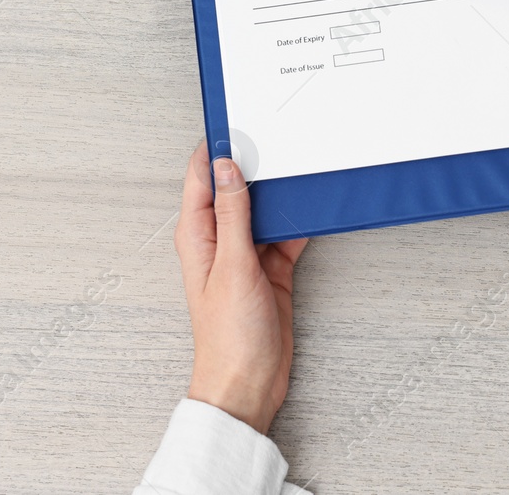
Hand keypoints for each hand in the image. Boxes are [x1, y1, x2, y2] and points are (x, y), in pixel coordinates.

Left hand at [175, 144, 307, 432]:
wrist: (250, 383)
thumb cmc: (228, 337)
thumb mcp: (232, 266)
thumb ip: (232, 215)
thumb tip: (227, 169)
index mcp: (197, 236)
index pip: (201, 178)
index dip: (216, 149)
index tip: (237, 125)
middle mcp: (220, 241)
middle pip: (236, 189)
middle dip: (254, 166)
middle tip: (276, 139)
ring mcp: (247, 254)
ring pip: (264, 209)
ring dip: (279, 195)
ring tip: (298, 169)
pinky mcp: (272, 268)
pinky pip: (286, 233)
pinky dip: (299, 222)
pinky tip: (311, 210)